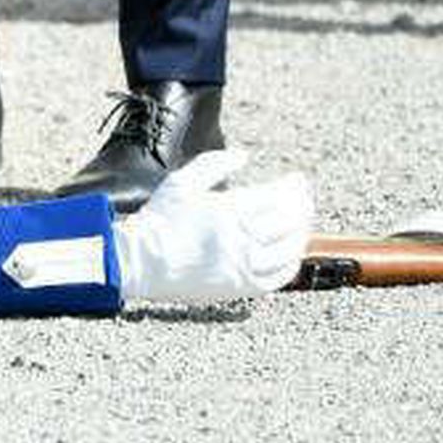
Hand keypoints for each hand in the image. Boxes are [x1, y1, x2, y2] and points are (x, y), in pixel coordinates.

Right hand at [114, 150, 314, 303]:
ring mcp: (243, 265)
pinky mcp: (240, 287)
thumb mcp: (181, 181)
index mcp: (229, 210)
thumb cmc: (159, 220)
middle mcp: (241, 239)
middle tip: (303, 197)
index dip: (293, 186)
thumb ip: (214, 164)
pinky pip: (278, 277)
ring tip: (300, 222)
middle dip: (302, 205)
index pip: (277, 196)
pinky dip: (291, 263)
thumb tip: (243, 155)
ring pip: (289, 248)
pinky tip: (291, 253)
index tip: (297, 180)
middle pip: (289, 220)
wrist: (139, 261)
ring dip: (301, 232)